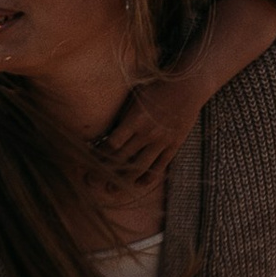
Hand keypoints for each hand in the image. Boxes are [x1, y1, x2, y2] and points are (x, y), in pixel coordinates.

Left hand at [99, 66, 203, 180]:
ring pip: (139, 167)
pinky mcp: (174, 145)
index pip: (111, 144)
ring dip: (123, 181)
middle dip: (103, 172)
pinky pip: (159, 167)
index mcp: (134, 120)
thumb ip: (122, 116)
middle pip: (121, 159)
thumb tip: (104, 134)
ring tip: (110, 190)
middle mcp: (147, 133)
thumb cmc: (158, 87)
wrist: (188, 85)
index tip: (86, 161)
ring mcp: (161, 141)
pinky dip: (147, 178)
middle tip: (90, 181)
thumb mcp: (135, 97)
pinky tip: (137, 184)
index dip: (97, 155)